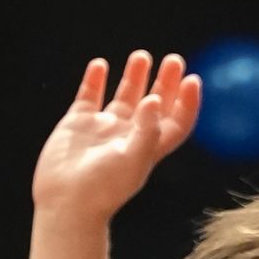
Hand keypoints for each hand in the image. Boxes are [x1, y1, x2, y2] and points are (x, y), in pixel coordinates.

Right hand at [31, 52, 200, 219]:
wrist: (65, 201)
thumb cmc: (103, 188)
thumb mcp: (133, 160)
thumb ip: (146, 129)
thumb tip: (154, 99)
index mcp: (149, 147)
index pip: (176, 122)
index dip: (187, 102)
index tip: (192, 79)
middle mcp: (129, 135)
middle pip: (154, 104)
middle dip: (166, 82)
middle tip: (174, 60)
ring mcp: (103, 128)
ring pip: (124, 96)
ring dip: (134, 76)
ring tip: (141, 57)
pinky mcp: (78, 124)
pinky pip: (89, 96)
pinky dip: (94, 80)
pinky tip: (100, 65)